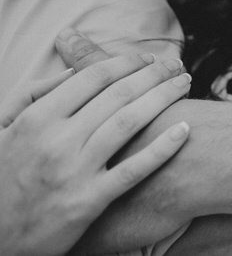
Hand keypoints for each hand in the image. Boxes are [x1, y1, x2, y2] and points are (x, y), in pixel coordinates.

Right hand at [0, 45, 191, 255]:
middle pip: (118, 95)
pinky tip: (184, 129)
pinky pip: (133, 170)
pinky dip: (162, 148)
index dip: (127, 63)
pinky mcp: (89, 201)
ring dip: (163, 98)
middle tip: (177, 65)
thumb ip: (35, 95)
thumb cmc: (5, 176)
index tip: (149, 58)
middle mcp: (57, 141)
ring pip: (129, 123)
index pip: (93, 77)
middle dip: (154, 74)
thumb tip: (74, 71)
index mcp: (38, 119)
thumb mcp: (3, 128)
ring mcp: (75, 171)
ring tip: (184, 85)